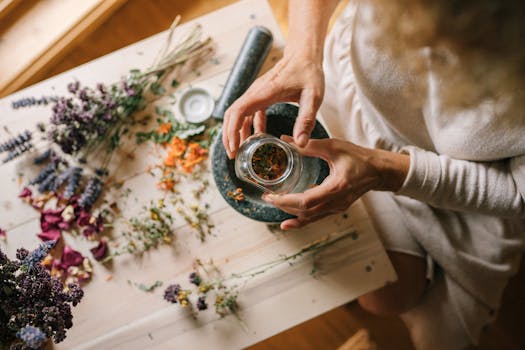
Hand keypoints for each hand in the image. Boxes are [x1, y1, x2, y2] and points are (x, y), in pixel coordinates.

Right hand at [222, 51, 324, 158]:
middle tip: (233, 155)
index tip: (233, 147)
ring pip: (237, 113)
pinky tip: (257, 137)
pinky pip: (248, 112)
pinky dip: (248, 126)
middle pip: (232, 114)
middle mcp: (256, 92)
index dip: (232, 131)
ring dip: (236, 132)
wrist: (305, 55)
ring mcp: (256, 93)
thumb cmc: (308, 73)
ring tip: (241, 150)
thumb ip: (306, 119)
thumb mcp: (313, 97)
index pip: (238, 111)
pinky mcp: (260, 95)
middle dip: (229, 135)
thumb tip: (300, 143)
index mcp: (265, 92)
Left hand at [263, 136, 409, 229]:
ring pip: (310, 217)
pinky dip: (301, 218)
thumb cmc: (359, 157)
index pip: (306, 201)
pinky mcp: (337, 208)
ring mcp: (337, 208)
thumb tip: (285, 140)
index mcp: (336, 188)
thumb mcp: (334, 147)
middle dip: (283, 206)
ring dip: (290, 213)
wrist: (379, 170)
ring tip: (274, 204)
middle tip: (267, 197)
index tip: (270, 196)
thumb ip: (309, 146)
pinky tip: (289, 219)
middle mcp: (336, 202)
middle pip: (305, 212)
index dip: (286, 201)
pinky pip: (316, 217)